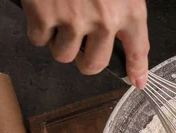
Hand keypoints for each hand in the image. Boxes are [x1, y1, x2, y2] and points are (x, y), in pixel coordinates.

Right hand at [20, 0, 149, 86]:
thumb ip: (123, 10)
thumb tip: (124, 37)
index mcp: (128, 9)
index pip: (138, 49)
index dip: (137, 69)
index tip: (137, 81)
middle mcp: (104, 20)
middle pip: (93, 65)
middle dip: (85, 60)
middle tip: (81, 45)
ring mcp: (73, 19)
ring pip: (64, 55)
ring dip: (60, 42)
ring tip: (61, 18)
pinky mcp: (43, 15)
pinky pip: (38, 40)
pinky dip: (38, 29)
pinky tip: (44, 9)